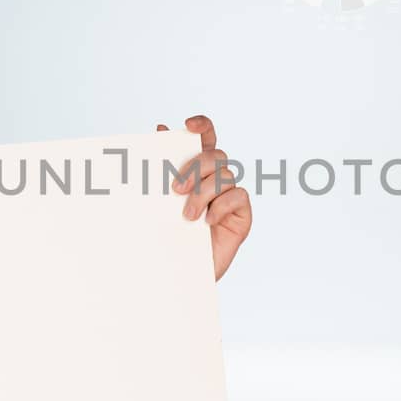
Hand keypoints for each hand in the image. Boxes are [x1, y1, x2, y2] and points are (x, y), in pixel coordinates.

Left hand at [159, 115, 251, 280]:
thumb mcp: (158, 200)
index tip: (189, 125)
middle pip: (215, 155)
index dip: (202, 126)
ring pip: (225, 176)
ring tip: (187, 217)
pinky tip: (208, 221)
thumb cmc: (166, 236)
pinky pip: (239, 196)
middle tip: (176, 190)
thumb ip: (161, 167)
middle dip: (195, 168)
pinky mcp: (241, 215)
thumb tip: (160, 129)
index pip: (206, 138)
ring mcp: (230, 197)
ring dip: (203, 193)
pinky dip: (222, 205)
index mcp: (196, 170)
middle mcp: (215, 180)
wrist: (175, 275)